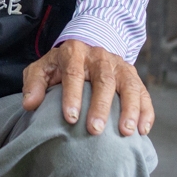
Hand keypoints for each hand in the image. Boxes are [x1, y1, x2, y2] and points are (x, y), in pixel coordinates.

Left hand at [22, 39, 154, 137]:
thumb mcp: (43, 68)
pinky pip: (143, 93)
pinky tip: (143, 130)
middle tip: (95, 130)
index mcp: (75, 53)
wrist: (87, 44)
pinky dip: (146, 111)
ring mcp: (119, 65)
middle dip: (100, 106)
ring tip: (126, 132)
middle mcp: (100, 56)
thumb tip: (30, 105)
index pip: (73, 73)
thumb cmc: (61, 64)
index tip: (70, 118)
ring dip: (129, 109)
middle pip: (104, 80)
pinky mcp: (133, 75)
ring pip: (128, 86)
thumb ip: (34, 84)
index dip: (72, 95)